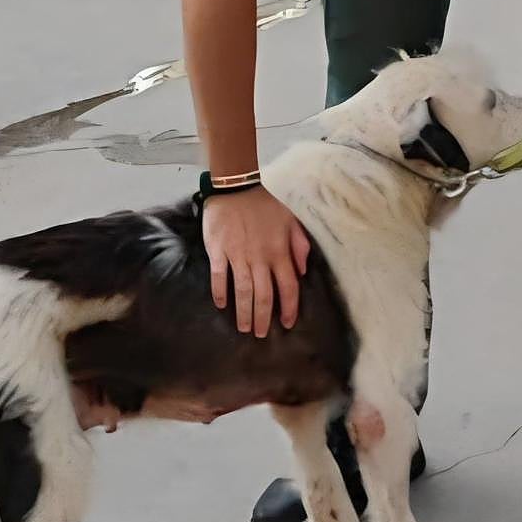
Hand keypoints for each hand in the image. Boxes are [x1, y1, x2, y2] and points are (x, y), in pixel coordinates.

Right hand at [202, 186, 310, 336]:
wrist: (236, 187)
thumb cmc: (264, 204)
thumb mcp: (291, 220)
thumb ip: (300, 246)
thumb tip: (303, 271)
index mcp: (279, 252)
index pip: (288, 287)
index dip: (289, 308)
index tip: (287, 323)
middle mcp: (260, 258)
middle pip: (264, 295)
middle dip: (263, 318)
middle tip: (261, 334)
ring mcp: (238, 255)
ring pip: (243, 291)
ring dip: (244, 312)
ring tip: (244, 328)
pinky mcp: (219, 250)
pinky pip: (219, 276)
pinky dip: (220, 292)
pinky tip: (222, 304)